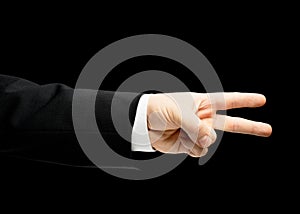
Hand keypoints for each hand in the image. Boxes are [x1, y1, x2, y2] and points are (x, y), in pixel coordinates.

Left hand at [147, 92, 271, 156]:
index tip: (262, 100)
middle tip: (268, 130)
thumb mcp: (180, 113)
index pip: (228, 101)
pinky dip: (191, 147)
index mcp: (202, 103)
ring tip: (182, 131)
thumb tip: (210, 141)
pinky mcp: (190, 144)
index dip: (245, 101)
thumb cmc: (159, 109)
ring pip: (210, 142)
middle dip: (249, 127)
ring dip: (197, 139)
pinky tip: (180, 140)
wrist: (143, 124)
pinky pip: (199, 150)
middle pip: (230, 124)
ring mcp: (197, 132)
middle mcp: (203, 118)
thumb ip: (198, 127)